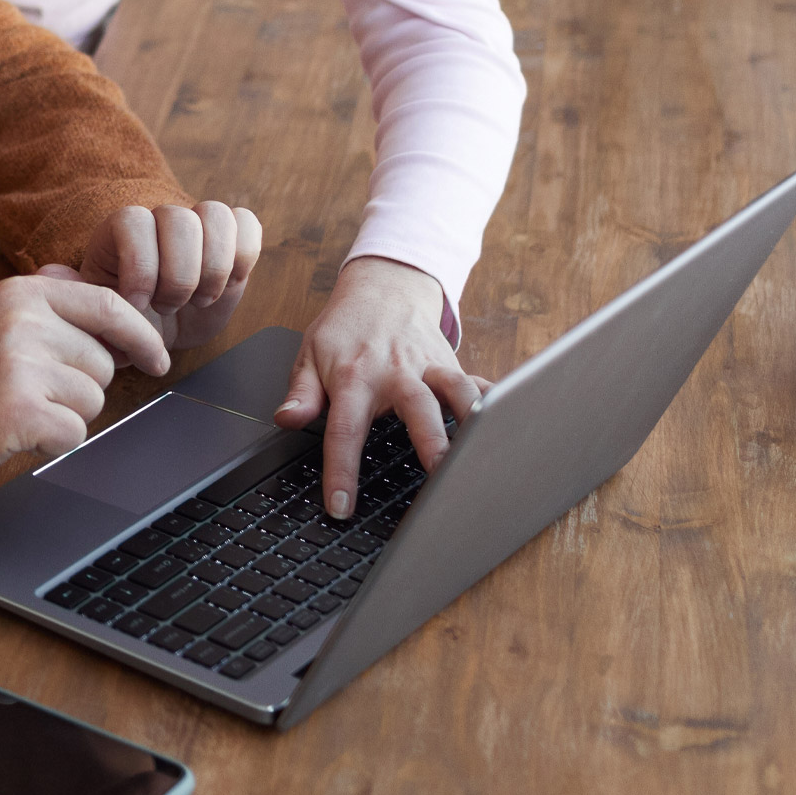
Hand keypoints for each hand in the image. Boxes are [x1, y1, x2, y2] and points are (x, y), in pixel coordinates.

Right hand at [0, 267, 168, 487]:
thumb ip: (49, 305)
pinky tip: (17, 433)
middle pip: (103, 364)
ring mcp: (19, 366)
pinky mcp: (17, 412)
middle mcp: (22, 323)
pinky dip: (52, 443)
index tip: (155, 358)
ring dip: (65, 417)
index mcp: (22, 294)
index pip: (109, 305)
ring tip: (18, 410)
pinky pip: (74, 434)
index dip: (141, 336)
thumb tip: (111, 301)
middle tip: (32, 393)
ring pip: (92, 402)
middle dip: (80, 388)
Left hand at [80, 200, 263, 351]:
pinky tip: (226, 286)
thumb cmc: (124, 323)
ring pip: (215, 216)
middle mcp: (159, 220)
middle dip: (178, 274)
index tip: (138, 304)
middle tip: (169, 306)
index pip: (133, 221)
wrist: (159, 333)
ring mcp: (198, 226)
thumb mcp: (95, 317)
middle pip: (178, 218)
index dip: (141, 264)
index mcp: (120, 231)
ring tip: (198, 300)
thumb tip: (49, 272)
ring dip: (211, 268)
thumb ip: (75, 295)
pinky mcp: (232, 239)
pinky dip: (242, 258)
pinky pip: (247, 225)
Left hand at [274, 256, 489, 518]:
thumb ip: (301, 393)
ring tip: (483, 453)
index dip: (342, 471)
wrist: (384, 288)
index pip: (345, 430)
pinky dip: (495, 402)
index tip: (341, 506)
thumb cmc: (345, 329)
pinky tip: (508, 425)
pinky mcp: (454, 365)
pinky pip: (479, 383)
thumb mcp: (310, 355)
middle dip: (431, 441)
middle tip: (440, 475)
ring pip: (457, 390)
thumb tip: (287, 420)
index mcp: (355, 377)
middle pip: (417, 407)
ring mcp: (430, 367)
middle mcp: (397, 372)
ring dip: (471, 419)